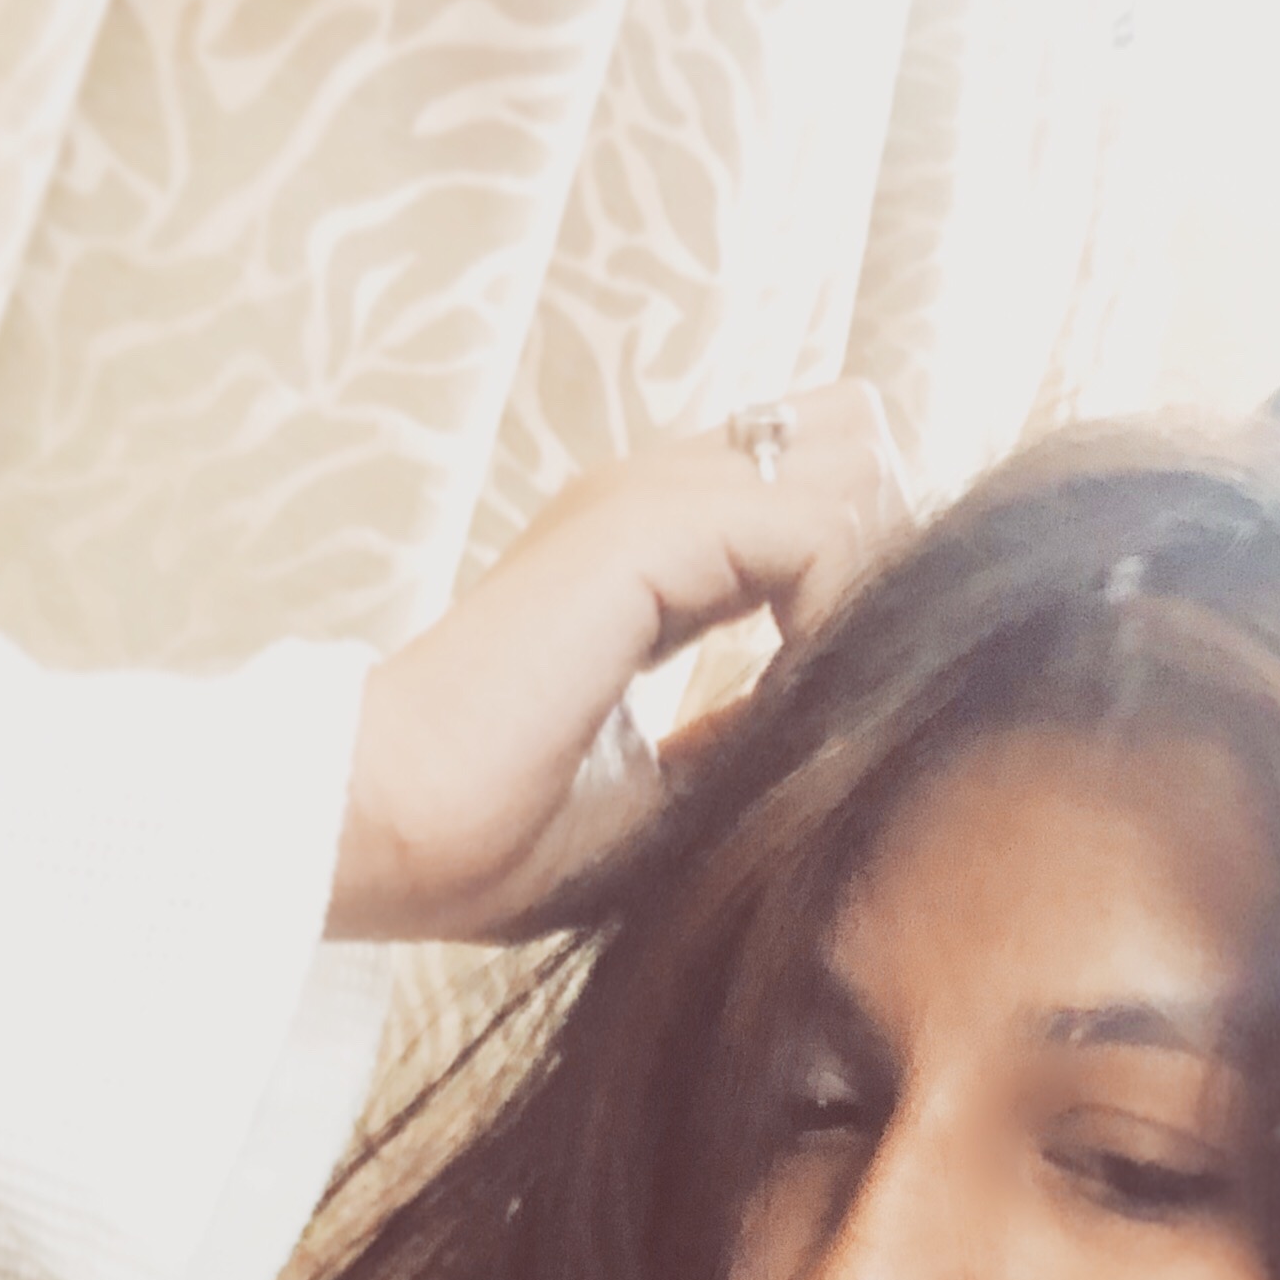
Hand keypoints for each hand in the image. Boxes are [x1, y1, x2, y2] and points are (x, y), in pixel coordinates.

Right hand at [324, 382, 911, 945]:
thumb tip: (840, 724)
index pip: (809, 483)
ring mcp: (643, 501)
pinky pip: (818, 526)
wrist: (389, 835)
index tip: (862, 686)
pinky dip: (841, 611)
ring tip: (836, 697)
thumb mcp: (663, 791)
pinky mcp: (643, 531)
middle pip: (850, 439)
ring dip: (874, 583)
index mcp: (643, 550)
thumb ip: (742, 733)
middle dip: (890, 552)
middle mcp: (647, 501)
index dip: (866, 564)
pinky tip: (802, 700)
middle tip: (869, 679)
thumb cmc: (492, 840)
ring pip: (851, 466)